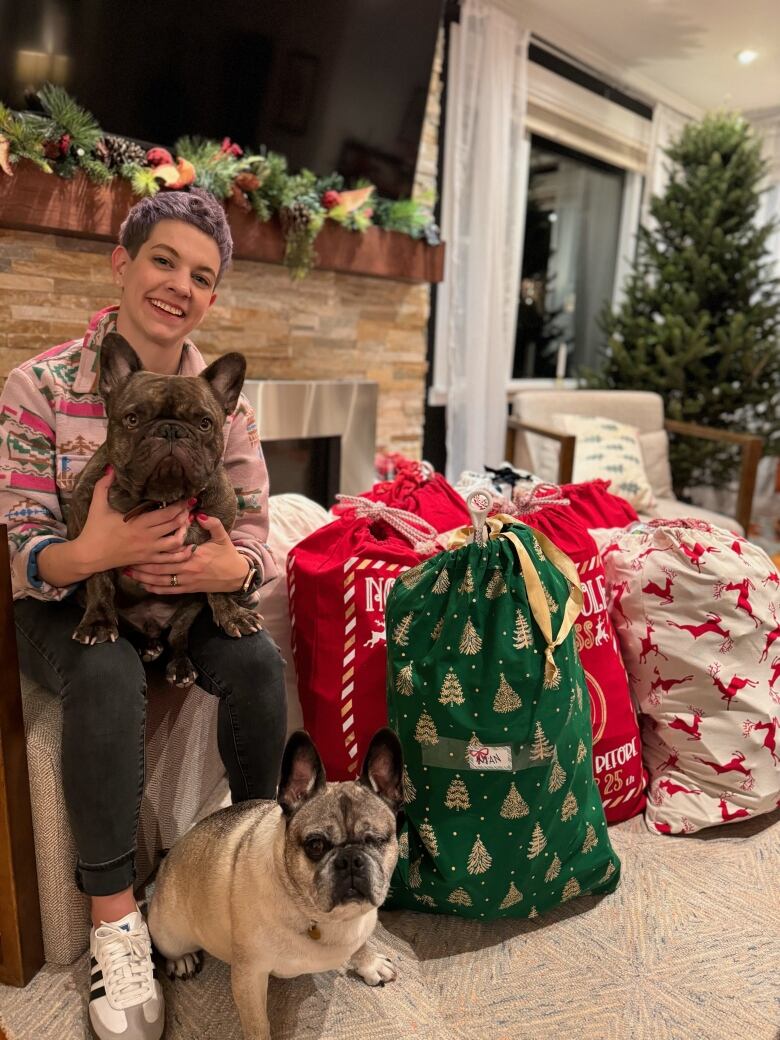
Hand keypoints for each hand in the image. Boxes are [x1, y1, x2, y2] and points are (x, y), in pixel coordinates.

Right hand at [73, 467, 191, 573]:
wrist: (89, 556)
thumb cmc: (94, 529)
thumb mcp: (97, 505)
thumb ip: (103, 485)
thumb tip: (110, 468)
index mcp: (137, 523)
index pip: (166, 513)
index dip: (180, 504)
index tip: (187, 496)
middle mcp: (146, 537)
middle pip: (174, 524)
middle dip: (185, 514)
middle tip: (190, 505)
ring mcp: (148, 550)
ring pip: (176, 542)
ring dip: (184, 531)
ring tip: (186, 522)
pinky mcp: (147, 560)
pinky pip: (169, 559)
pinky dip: (181, 552)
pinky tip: (188, 546)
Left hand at [125, 512, 249, 594]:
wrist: (237, 577)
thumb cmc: (228, 555)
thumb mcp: (223, 537)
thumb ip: (212, 524)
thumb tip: (199, 514)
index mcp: (194, 554)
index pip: (169, 551)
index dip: (152, 549)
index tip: (138, 543)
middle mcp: (188, 569)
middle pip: (159, 568)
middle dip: (141, 565)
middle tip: (125, 560)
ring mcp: (187, 581)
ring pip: (161, 580)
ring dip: (143, 578)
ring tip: (128, 573)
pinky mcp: (189, 589)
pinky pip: (169, 590)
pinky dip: (155, 589)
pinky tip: (144, 586)